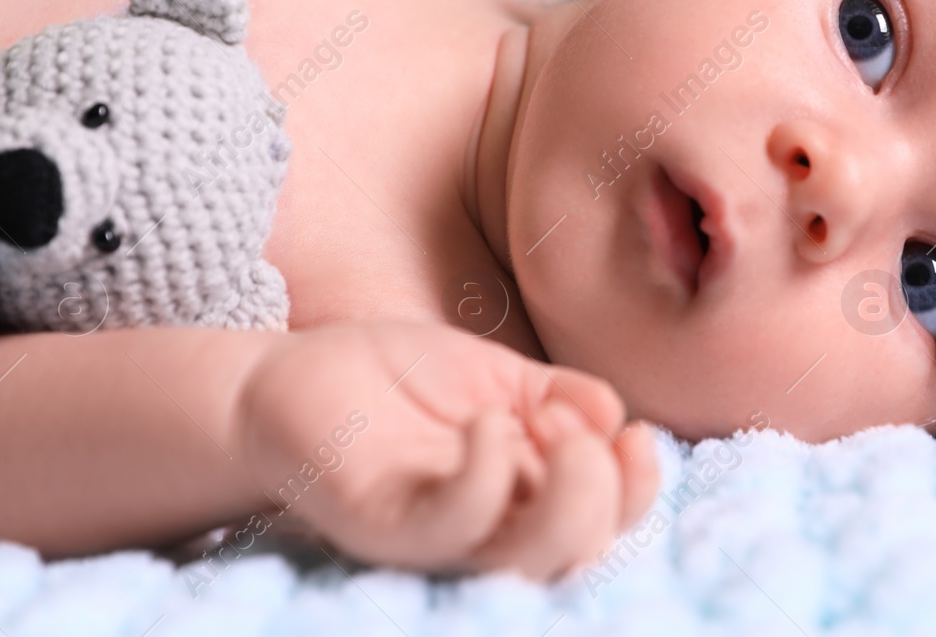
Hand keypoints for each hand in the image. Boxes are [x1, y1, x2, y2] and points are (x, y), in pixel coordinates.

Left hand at [232, 320, 659, 578]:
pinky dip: (488, 477)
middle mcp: (492, 528)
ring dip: (569, 496)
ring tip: (546, 428)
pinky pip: (453, 526)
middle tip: (570, 428)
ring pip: (530, 560)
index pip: (610, 521)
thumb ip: (560, 392)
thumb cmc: (396, 381)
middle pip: (582, 553)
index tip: (631, 432)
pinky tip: (483, 424)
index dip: (641, 486)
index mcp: (527, 494)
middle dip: (608, 490)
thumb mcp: (497, 376)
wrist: (295, 374)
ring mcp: (439, 534)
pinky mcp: (385, 524)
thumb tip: (615, 418)